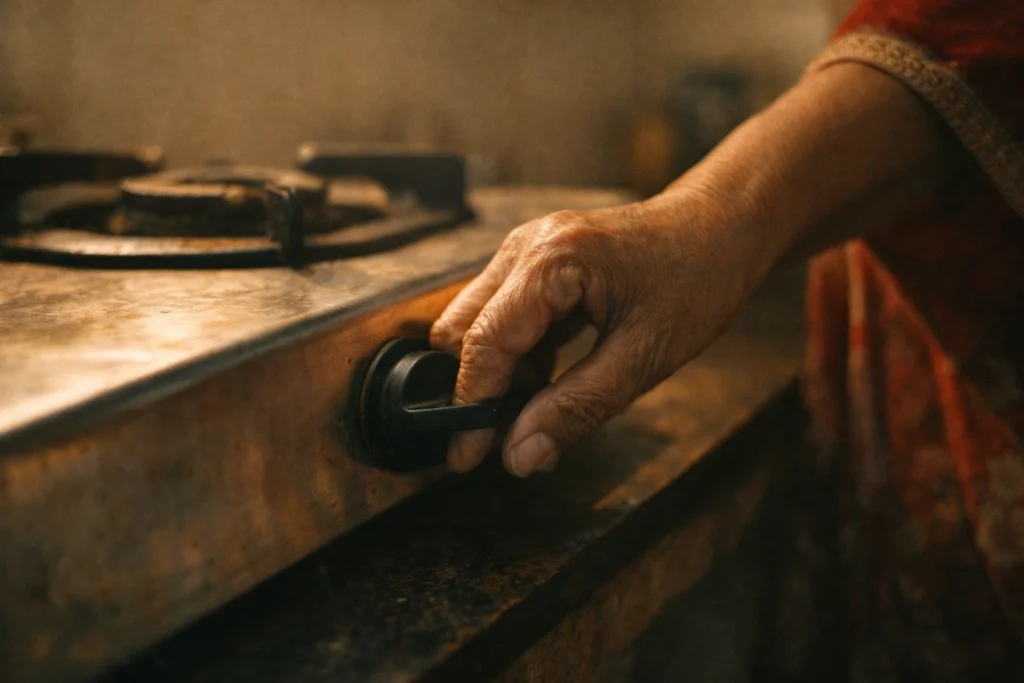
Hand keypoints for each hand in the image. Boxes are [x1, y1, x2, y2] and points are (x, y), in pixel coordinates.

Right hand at [430, 189, 774, 476]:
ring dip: (497, 372)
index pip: (483, 343)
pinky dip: (516, 354)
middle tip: (502, 440)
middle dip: (476, 388)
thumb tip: (519, 456)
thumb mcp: (644, 357)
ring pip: (477, 321)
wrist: (723, 227)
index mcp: (552, 262)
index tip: (465, 458)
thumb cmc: (697, 280)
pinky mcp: (538, 259)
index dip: (471, 405)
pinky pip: (503, 312)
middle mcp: (528, 246)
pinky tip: (548, 382)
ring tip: (537, 413)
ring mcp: (529, 247)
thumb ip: (576, 408)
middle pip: (461, 329)